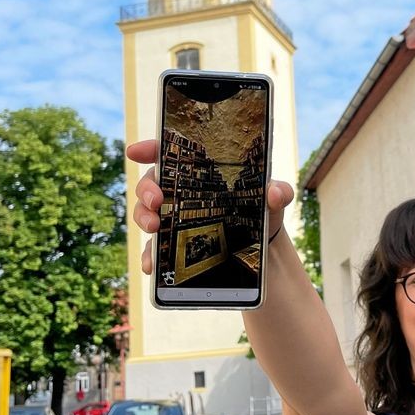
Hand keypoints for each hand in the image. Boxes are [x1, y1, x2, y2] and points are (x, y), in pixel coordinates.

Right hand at [125, 139, 295, 274]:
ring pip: (146, 213)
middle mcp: (181, 193)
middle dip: (146, 189)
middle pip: (152, 184)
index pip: (169, 154)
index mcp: (200, 172)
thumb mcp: (273, 200)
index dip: (150, 149)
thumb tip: (275, 192)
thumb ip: (279, 192)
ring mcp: (174, 220)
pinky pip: (154, 250)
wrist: (261, 250)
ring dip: (143, 218)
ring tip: (154, 228)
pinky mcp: (174, 246)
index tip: (136, 151)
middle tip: (156, 200)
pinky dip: (150, 256)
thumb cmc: (263, 213)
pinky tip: (152, 265)